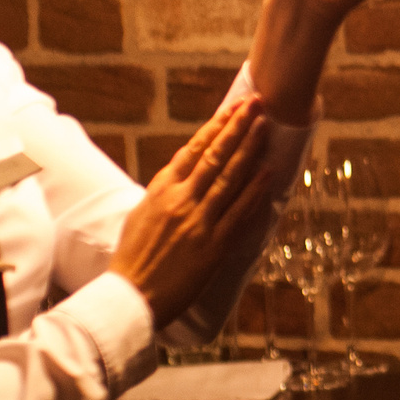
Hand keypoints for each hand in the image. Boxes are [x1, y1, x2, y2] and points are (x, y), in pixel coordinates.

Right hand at [109, 97, 282, 327]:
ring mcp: (198, 221)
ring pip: (229, 177)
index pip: (193, 150)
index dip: (216, 127)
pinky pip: (238, 212)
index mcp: (161, 189)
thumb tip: (183, 173)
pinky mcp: (213, 245)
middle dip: (237, 126)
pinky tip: (268, 171)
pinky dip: (254, 190)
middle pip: (214, 155)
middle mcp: (180, 200)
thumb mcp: (142, 213)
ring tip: (265, 125)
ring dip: (249, 148)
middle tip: (257, 103)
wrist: (130, 296)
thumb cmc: (134, 257)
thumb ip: (165, 192)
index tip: (233, 108)